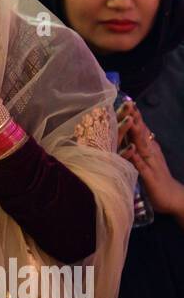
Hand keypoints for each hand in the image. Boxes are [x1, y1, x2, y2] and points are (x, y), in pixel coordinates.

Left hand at [119, 101, 183, 216]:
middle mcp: (150, 151)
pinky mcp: (149, 175)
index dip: (133, 115)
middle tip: (128, 102)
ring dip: (136, 132)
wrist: (172, 196)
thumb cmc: (156, 177)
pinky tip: (131, 150)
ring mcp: (150, 162)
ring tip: (130, 119)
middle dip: (134, 117)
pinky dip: (135, 157)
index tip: (126, 100)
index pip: (139, 128)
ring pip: (141, 144)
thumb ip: (138, 146)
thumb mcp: (145, 158)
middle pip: (141, 131)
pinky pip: (141, 165)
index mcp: (148, 146)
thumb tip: (129, 134)